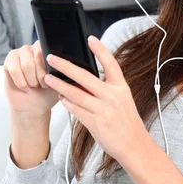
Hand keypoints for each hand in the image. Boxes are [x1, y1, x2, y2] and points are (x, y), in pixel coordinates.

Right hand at [4, 41, 58, 116]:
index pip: (49, 49)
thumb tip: (62, 62)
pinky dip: (21, 82)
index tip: (50, 78)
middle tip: (42, 84)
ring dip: (31, 80)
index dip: (49, 66)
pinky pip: (15, 69)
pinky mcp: (9, 61)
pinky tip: (25, 87)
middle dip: (41, 75)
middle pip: (38, 55)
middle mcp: (35, 48)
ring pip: (27, 64)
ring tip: (34, 85)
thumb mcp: (60, 81)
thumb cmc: (47, 93)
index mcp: (49, 51)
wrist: (33, 106)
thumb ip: (62, 69)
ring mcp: (21, 53)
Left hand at [43, 36, 146, 161]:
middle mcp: (113, 96)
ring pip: (77, 94)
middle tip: (52, 59)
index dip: (100, 50)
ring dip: (60, 85)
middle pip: (86, 77)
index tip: (90, 39)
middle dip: (66, 66)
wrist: (134, 144)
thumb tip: (82, 79)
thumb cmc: (126, 121)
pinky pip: (77, 110)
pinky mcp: (96, 123)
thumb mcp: (122, 99)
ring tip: (49, 79)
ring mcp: (104, 110)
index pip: (111, 64)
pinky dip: (67, 103)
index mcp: (121, 87)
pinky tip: (61, 98)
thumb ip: (106, 88)